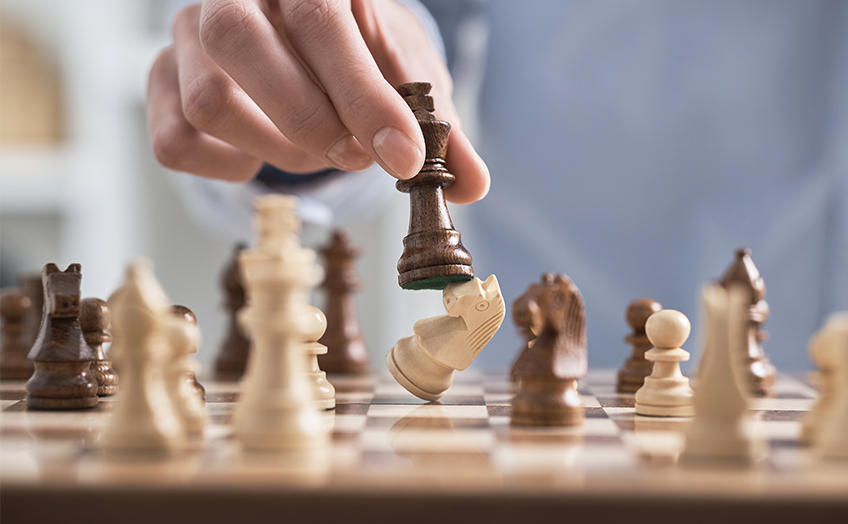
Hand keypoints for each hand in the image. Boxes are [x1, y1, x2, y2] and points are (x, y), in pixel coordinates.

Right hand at [147, 0, 489, 203]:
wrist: (302, 41)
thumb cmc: (358, 54)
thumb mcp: (406, 75)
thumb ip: (439, 126)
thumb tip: (473, 186)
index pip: (323, 20)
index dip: (366, 96)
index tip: (406, 157)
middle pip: (243, 43)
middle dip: (313, 121)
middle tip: (359, 155)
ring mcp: (187, 35)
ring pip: (209, 98)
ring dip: (277, 148)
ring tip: (320, 151)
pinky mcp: (161, 83)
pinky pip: (178, 141)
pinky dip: (231, 167)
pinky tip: (265, 153)